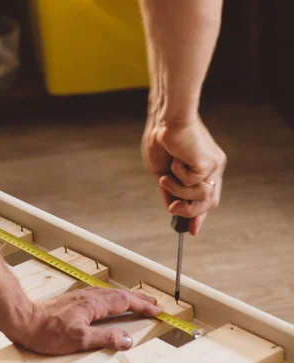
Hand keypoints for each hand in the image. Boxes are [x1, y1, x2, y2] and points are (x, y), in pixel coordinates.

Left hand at [12, 287, 160, 354]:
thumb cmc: (47, 332)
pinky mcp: (73, 301)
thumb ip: (106, 339)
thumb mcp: (80, 340)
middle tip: (153, 303)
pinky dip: (112, 298)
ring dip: (126, 298)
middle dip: (139, 299)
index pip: (125, 302)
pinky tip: (108, 303)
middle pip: (120, 295)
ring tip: (136, 302)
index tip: (156, 310)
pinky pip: (100, 296)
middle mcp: (89, 297)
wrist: (24, 321)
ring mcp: (80, 298)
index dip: (142, 306)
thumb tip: (127, 340)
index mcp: (94, 305)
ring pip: (110, 294)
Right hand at [142, 115, 226, 234]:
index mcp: (203, 168)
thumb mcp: (161, 172)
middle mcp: (212, 167)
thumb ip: (170, 191)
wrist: (165, 119)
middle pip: (209, 203)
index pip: (206, 197)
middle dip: (189, 212)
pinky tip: (176, 160)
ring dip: (178, 190)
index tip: (192, 230)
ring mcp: (214, 166)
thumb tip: (173, 210)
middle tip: (172, 209)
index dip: (198, 215)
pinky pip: (193, 184)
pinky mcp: (211, 163)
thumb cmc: (161, 140)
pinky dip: (178, 176)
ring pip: (200, 197)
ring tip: (167, 175)